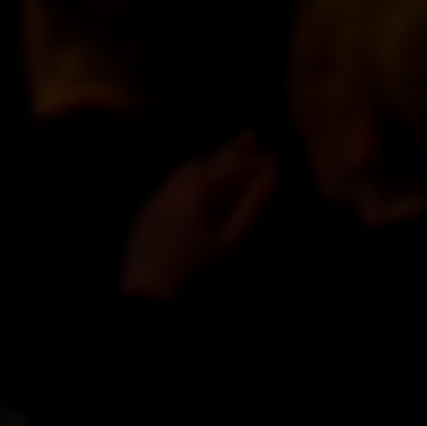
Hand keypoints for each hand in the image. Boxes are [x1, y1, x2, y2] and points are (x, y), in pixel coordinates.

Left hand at [120, 130, 277, 299]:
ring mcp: (160, 194)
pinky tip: (200, 182)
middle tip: (252, 136)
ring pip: (188, 167)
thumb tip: (273, 178)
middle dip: (232, 150)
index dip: (256, 162)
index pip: (232, 168)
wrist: (150, 289)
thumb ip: (251, 207)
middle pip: (209, 160)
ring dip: (211, 160)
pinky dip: (192, 175)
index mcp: (198, 188)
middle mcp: (177, 183)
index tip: (276, 158)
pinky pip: (174, 181)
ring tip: (229, 157)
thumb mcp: (230, 240)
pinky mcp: (149, 208)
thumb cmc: (198, 269)